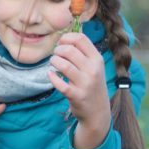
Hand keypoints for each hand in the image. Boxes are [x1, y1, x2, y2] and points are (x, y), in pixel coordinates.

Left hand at [47, 32, 110, 148]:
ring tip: (53, 64)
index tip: (61, 43)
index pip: (81, 39)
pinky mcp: (76, 96)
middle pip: (70, 50)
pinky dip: (52, 78)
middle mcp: (93, 70)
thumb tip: (64, 37)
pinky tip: (51, 76)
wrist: (97, 111)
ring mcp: (85, 83)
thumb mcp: (94, 66)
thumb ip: (83, 52)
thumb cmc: (92, 84)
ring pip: (64, 65)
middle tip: (55, 55)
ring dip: (54, 62)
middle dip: (58, 50)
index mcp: (97, 59)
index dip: (66, 38)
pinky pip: (60, 84)